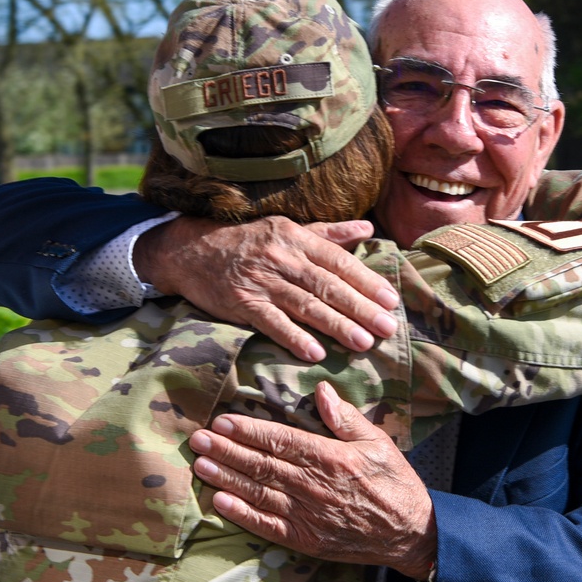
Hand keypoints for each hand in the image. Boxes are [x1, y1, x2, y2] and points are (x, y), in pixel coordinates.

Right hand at [133, 216, 398, 361]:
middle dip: (360, 308)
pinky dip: (293, 337)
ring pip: (305, 305)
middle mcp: (282, 257)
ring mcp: (261, 281)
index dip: (366, 281)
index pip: (339, 261)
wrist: (190, 250)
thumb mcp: (287, 228)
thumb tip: (367, 228)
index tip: (390, 301)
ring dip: (335, 325)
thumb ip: (329, 233)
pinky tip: (314, 353)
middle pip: (328, 285)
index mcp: (297, 238)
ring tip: (362, 343)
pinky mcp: (241, 303)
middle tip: (387, 328)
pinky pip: (271, 322)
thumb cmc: (247, 240)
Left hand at [189, 382, 436, 580]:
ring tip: (200, 465)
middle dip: (226, 451)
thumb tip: (320, 390)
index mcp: (330, 458)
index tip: (223, 422)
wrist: (410, 533)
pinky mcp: (305, 540)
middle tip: (197, 439)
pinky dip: (241, 514)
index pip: (280, 441)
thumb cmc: (394, 482)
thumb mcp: (377, 441)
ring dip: (226, 478)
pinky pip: (266, 526)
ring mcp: (307, 515)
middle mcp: (314, 486)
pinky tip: (220, 501)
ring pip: (258, 493)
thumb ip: (345, 417)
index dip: (248, 431)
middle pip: (261, 465)